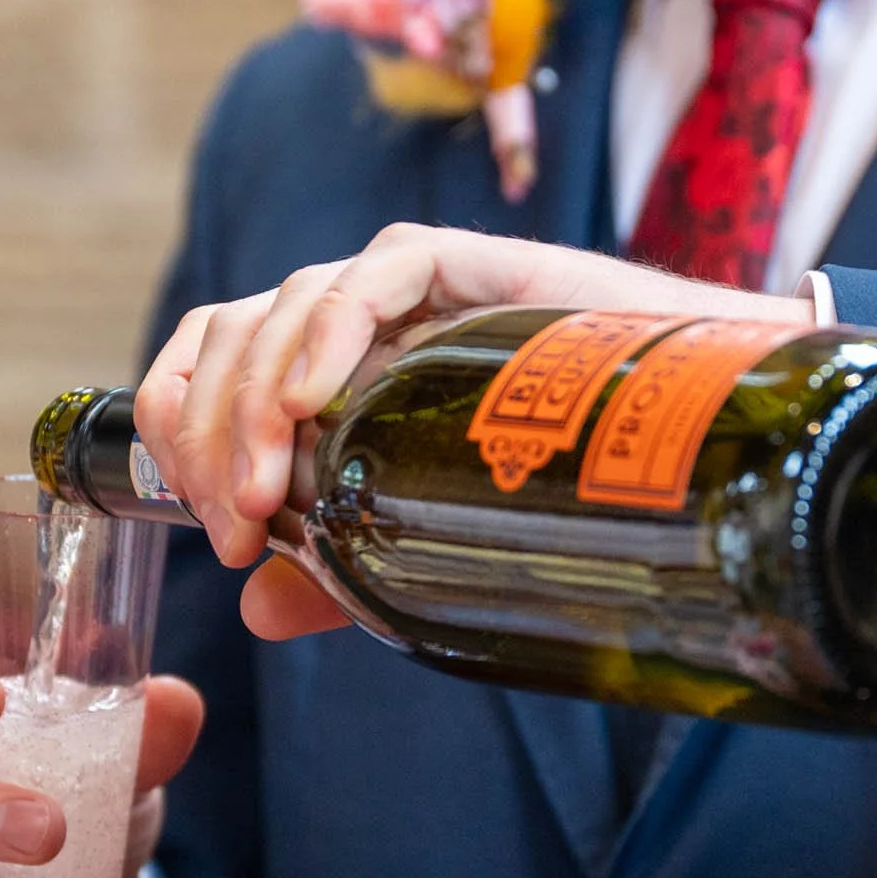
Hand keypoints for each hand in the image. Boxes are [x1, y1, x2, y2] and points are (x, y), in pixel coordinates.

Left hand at [135, 224, 812, 634]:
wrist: (694, 438)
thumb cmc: (563, 486)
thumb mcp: (429, 537)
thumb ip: (343, 566)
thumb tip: (257, 611)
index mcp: (330, 370)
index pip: (210, 362)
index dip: (182, 429)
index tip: (211, 525)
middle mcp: (358, 319)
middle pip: (232, 337)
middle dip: (210, 434)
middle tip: (238, 527)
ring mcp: (411, 289)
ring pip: (284, 303)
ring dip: (255, 401)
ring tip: (270, 492)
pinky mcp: (471, 266)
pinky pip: (379, 270)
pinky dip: (331, 328)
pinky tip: (314, 400)